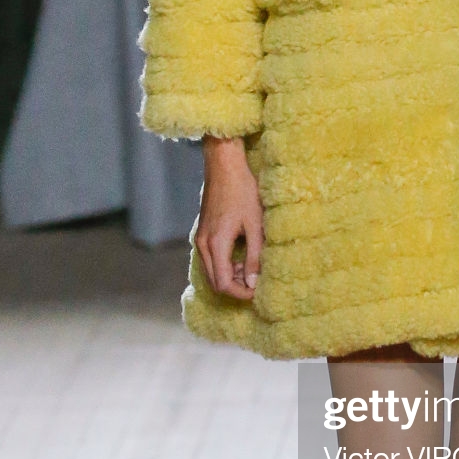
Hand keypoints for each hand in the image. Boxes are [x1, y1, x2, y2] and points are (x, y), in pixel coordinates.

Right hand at [195, 137, 263, 299]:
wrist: (224, 165)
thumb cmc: (243, 190)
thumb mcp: (255, 224)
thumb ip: (255, 256)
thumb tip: (253, 283)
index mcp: (215, 244)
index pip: (223, 284)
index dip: (241, 294)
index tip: (258, 292)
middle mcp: (203, 245)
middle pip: (215, 282)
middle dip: (236, 287)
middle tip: (256, 281)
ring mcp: (200, 238)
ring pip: (212, 272)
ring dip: (231, 276)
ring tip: (251, 266)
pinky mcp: (203, 232)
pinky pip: (210, 259)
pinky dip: (225, 265)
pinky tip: (242, 255)